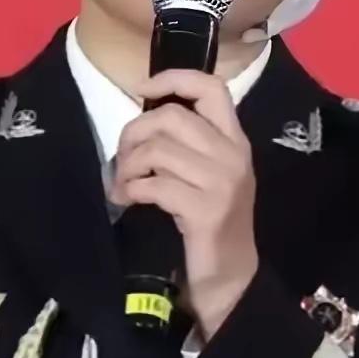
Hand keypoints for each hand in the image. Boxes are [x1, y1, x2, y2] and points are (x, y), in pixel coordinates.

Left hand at [110, 69, 258, 340]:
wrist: (230, 279)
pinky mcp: (206, 210)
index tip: (142, 89)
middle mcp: (234, 155)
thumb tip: (145, 116)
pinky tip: (128, 201)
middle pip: (172, 116)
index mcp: (235, 140)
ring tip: (124, 185)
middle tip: (123, 160)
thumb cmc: (211, 224)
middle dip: (134, 133)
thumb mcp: (209, 175)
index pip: (212, 87)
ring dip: (129, 166)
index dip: (174, 78)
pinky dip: (131, 190)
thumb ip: (189, 144)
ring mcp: (222, 183)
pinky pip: (155, 184)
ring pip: (158, 150)